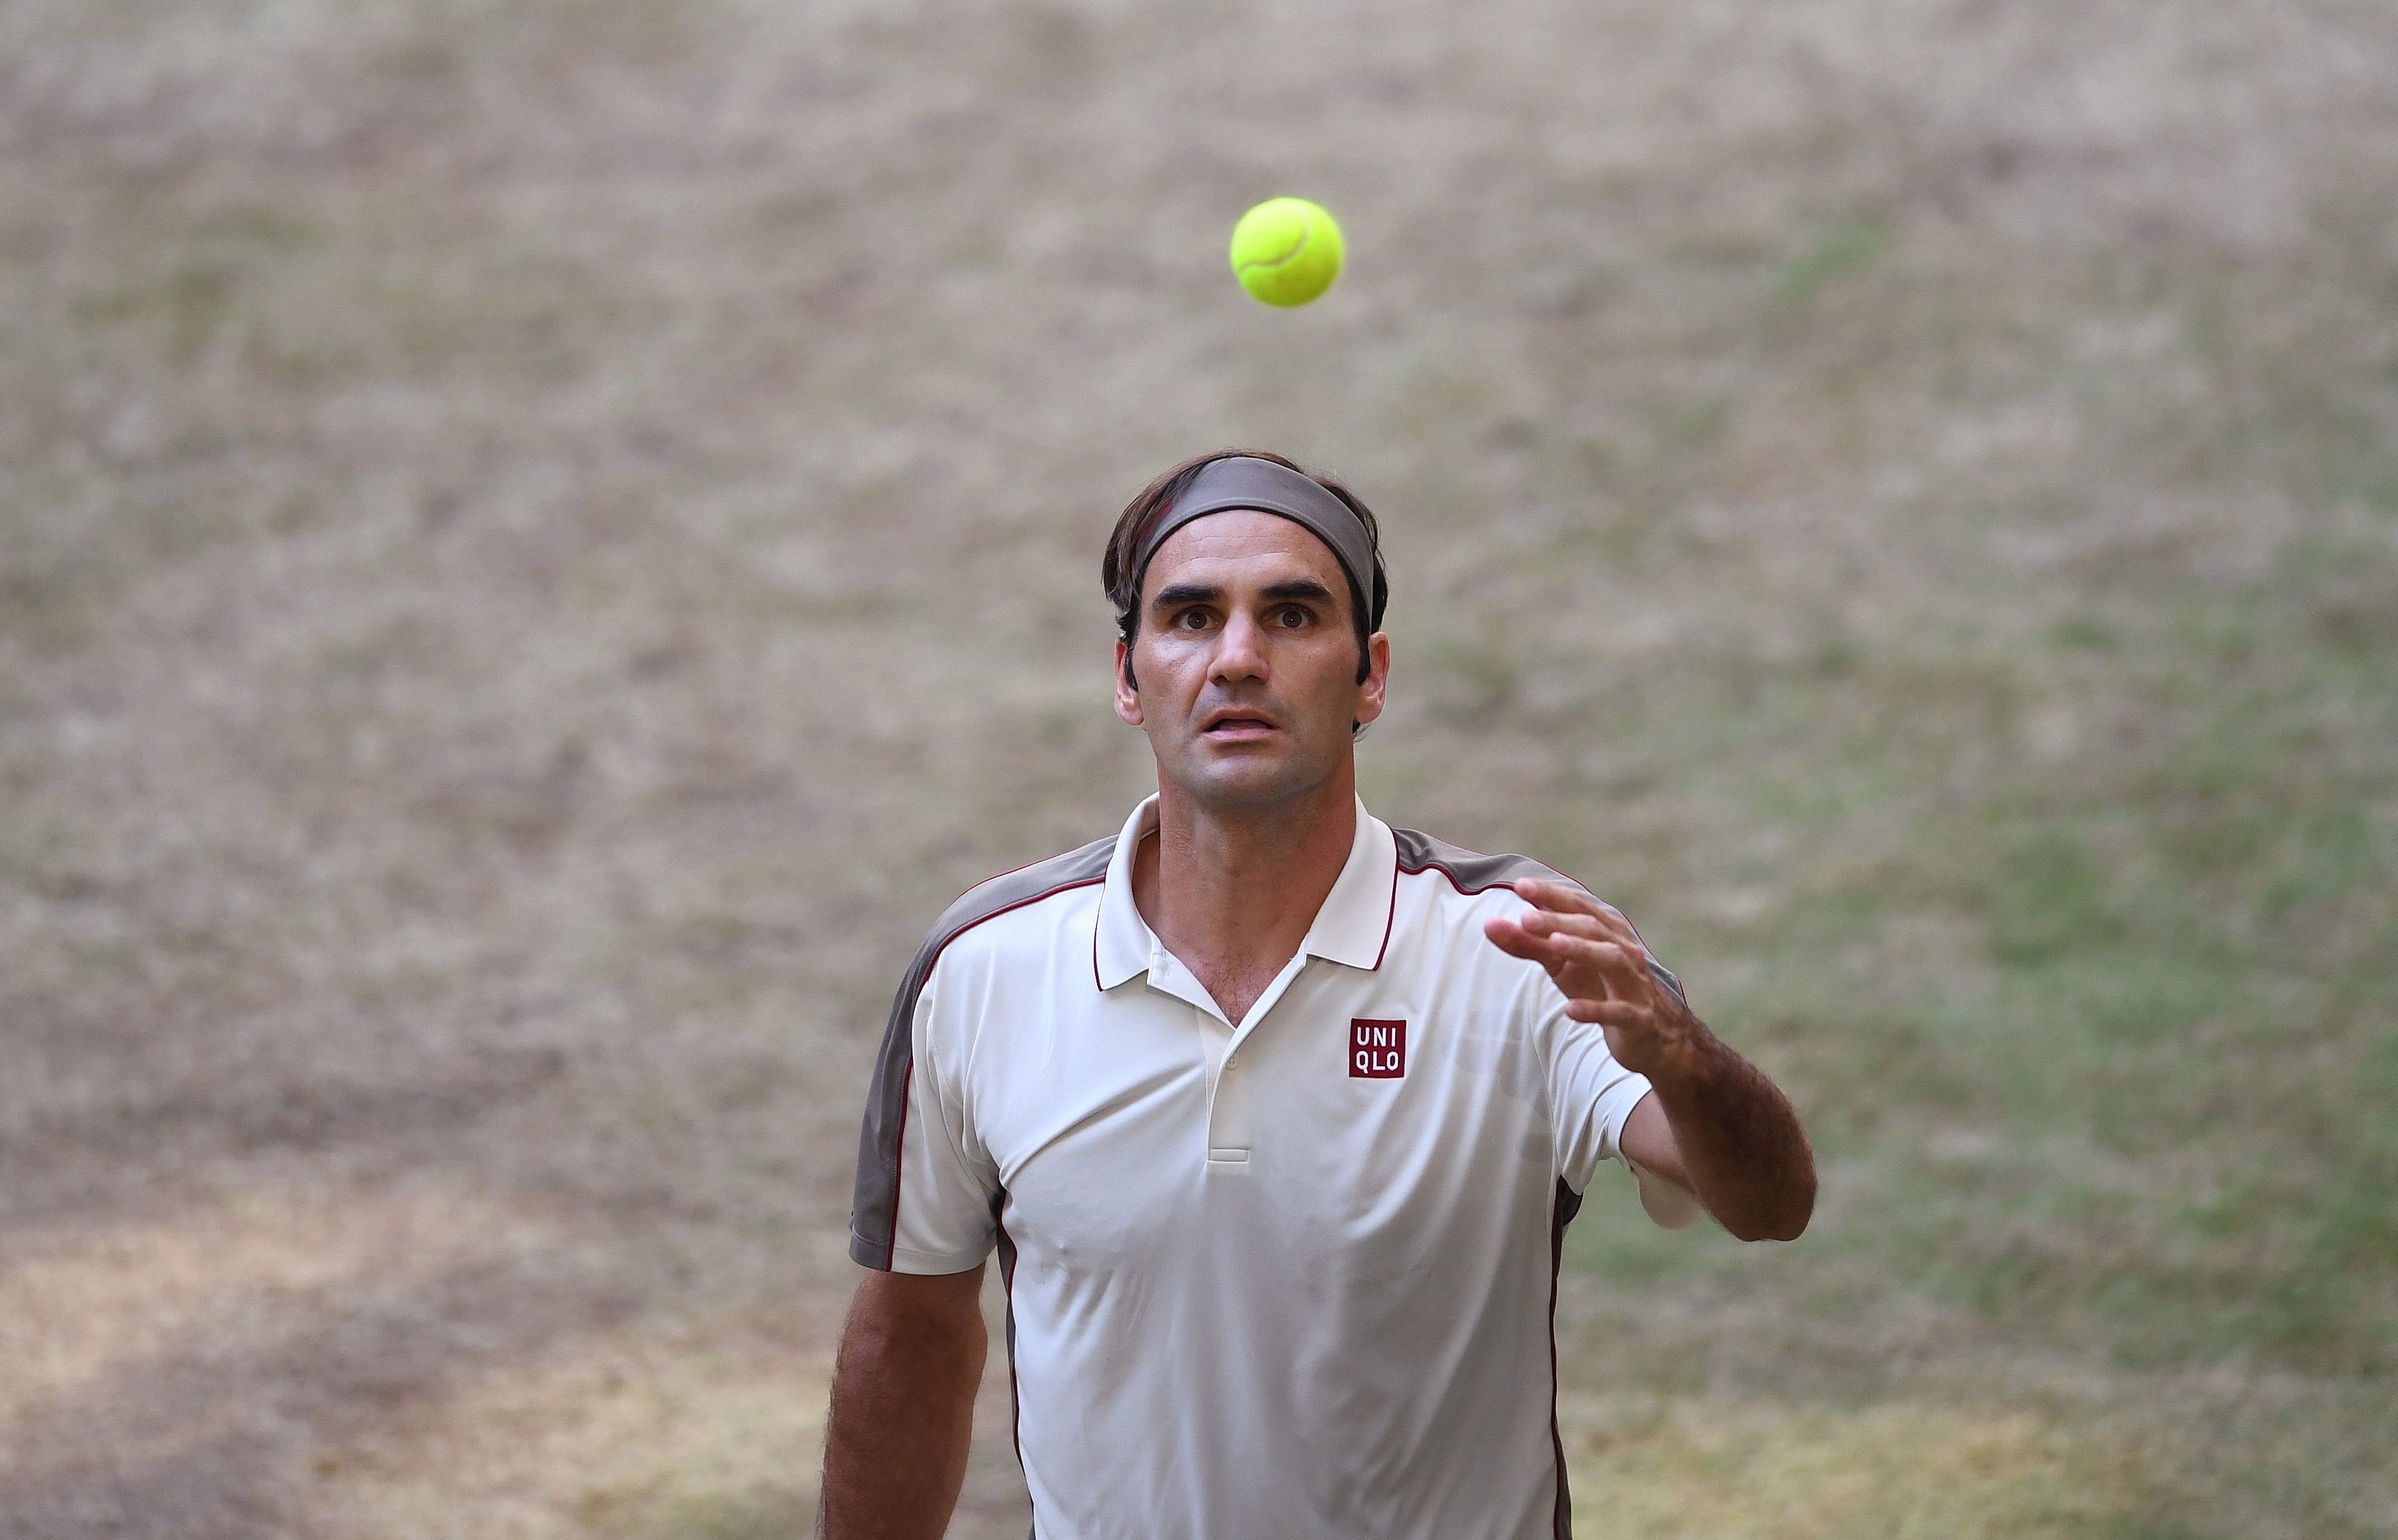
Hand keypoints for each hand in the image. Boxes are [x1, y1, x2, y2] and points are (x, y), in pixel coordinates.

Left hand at [1482, 879, 1696, 1077]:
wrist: (1655, 1037)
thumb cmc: (1603, 990)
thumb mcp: (1563, 966)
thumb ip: (1529, 945)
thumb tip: (1489, 924)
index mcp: (1608, 933)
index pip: (1579, 907)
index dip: (1551, 895)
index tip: (1520, 886)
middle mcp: (1624, 952)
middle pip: (1593, 929)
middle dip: (1559, 921)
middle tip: (1526, 916)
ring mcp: (1634, 985)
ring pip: (1613, 960)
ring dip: (1583, 950)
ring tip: (1553, 943)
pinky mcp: (1638, 1019)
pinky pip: (1618, 1012)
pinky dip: (1595, 1009)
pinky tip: (1571, 1010)